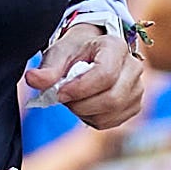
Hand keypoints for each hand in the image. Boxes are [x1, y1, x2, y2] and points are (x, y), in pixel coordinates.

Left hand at [30, 19, 148, 129]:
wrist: (91, 52)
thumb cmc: (75, 51)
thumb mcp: (59, 53)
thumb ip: (48, 68)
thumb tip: (33, 79)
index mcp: (116, 47)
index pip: (105, 75)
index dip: (80, 89)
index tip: (59, 92)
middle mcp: (134, 67)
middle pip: (112, 98)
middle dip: (81, 104)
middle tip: (64, 97)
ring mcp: (138, 88)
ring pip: (111, 113)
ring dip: (85, 112)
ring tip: (74, 99)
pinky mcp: (134, 105)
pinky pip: (111, 122)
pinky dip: (93, 119)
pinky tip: (86, 105)